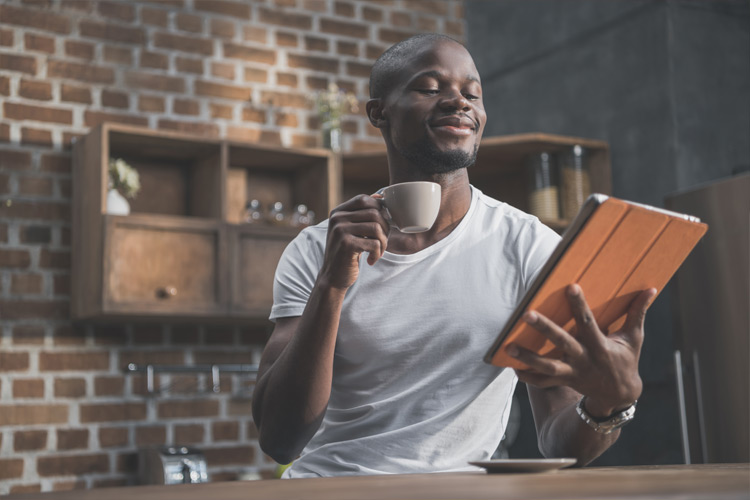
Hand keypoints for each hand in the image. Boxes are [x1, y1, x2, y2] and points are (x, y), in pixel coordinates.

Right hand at [319, 194, 389, 290]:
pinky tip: (371, 260)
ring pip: (377, 228)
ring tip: (378, 252)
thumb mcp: (351, 231)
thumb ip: (362, 215)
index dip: (378, 209)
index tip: (381, 225)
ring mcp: (340, 231)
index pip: (363, 199)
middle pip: (374, 213)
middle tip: (383, 242)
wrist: (332, 277)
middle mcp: (337, 219)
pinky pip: (374, 244)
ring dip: (383, 242)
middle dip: (385, 229)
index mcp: (337, 212)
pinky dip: (377, 253)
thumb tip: (380, 196)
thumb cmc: (346, 253)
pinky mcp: (347, 245)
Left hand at [509, 284, 656, 416]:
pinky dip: (526, 377)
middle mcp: (584, 360)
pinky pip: (541, 383)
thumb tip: (651, 289)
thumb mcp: (634, 338)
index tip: (571, 286)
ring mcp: (572, 373)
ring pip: (546, 367)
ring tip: (508, 347)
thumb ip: (637, 313)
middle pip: (561, 344)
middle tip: (526, 314)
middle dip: (544, 329)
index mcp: (600, 347)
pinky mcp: (563, 382)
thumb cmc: (626, 360)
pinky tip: (511, 367)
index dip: (580, 305)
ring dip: (526, 358)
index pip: (588, 323)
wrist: (619, 396)